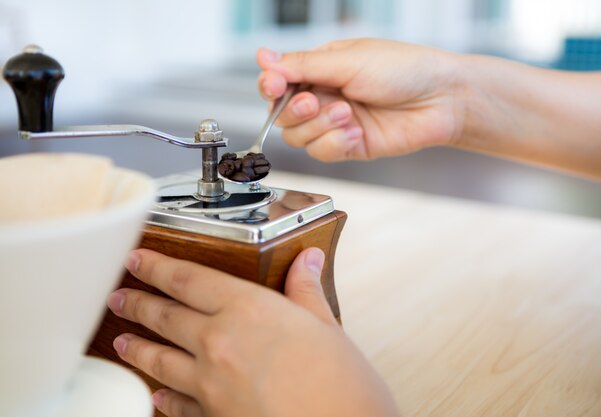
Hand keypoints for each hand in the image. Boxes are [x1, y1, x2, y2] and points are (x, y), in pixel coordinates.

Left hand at [107, 248, 399, 416]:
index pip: (187, 278)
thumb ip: (307, 291)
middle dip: (137, 304)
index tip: (138, 258)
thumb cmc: (342, 388)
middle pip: (165, 317)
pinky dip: (162, 398)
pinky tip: (155, 396)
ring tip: (121, 341)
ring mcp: (210, 385)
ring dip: (136, 348)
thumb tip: (307, 260)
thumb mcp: (327, 328)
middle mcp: (219, 343)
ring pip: (159, 361)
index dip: (156, 266)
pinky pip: (175, 406)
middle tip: (119, 296)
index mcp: (248, 310)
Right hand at [257, 38, 464, 161]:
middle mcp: (324, 96)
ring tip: (348, 113)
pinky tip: (356, 132)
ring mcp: (335, 123)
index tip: (273, 86)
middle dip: (295, 110)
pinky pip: (322, 153)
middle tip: (316, 101)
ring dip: (320, 126)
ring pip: (299, 137)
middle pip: (282, 115)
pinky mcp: (348, 146)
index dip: (270, 87)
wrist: (441, 100)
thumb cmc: (404, 69)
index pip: (278, 82)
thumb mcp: (349, 60)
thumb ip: (303, 64)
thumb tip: (263, 57)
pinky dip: (335, 143)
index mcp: (320, 68)